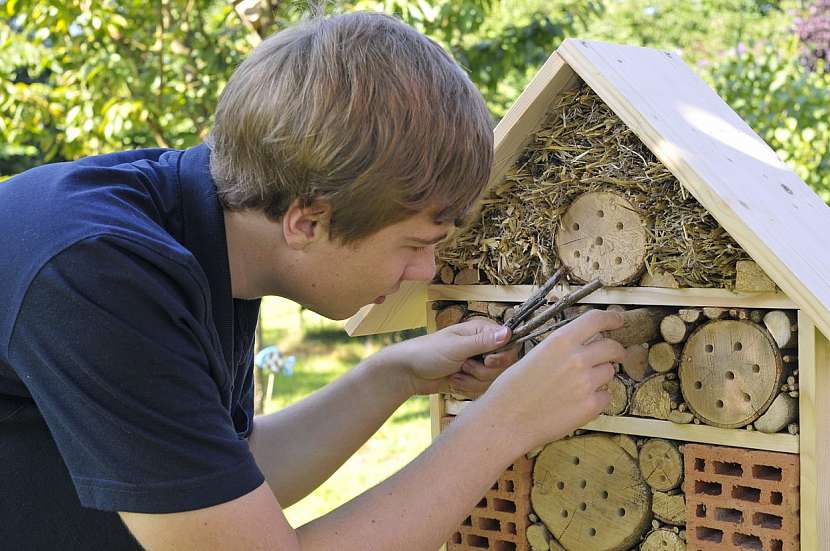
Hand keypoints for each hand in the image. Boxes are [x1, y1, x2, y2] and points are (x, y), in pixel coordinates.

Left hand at [382, 317, 520, 397]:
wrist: (409, 373)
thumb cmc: (427, 353)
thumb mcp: (456, 347)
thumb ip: (483, 342)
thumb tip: (508, 332)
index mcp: (481, 331)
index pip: (509, 343)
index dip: (502, 355)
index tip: (487, 361)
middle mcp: (483, 345)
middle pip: (503, 364)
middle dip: (483, 371)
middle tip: (465, 366)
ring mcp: (478, 363)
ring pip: (493, 378)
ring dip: (473, 380)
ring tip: (456, 372)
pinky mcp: (472, 378)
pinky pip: (482, 388)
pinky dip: (467, 387)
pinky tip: (454, 380)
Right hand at [476, 309, 625, 451]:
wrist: (506, 420)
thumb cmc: (512, 389)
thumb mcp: (535, 354)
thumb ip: (561, 347)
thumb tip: (582, 344)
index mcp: (560, 341)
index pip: (596, 320)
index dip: (612, 318)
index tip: (618, 320)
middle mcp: (577, 358)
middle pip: (612, 347)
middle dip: (615, 351)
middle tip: (614, 355)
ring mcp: (587, 383)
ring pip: (609, 372)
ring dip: (600, 375)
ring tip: (578, 385)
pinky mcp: (591, 406)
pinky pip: (606, 395)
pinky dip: (597, 397)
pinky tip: (576, 402)